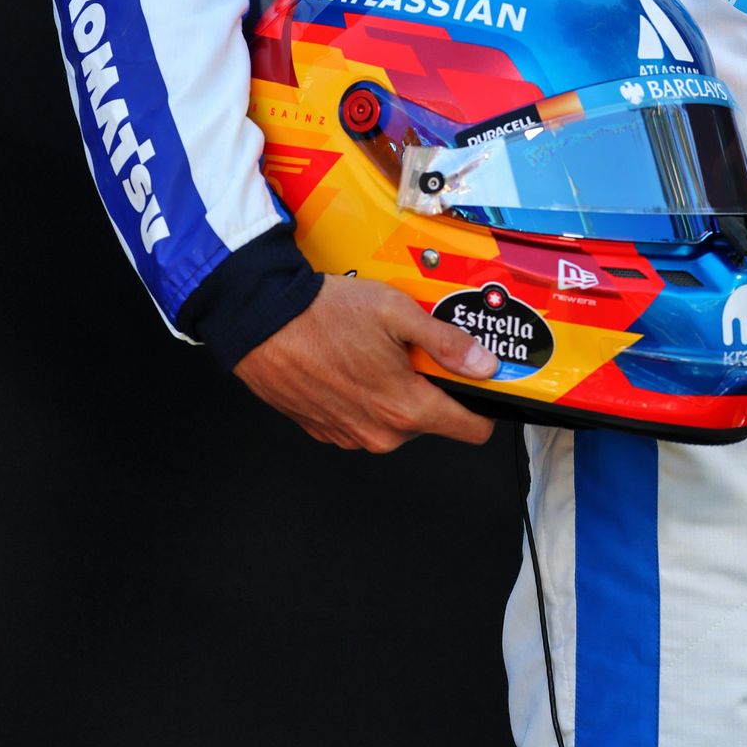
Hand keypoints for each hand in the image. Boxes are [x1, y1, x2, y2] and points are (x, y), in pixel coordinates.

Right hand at [233, 274, 499, 449]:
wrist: (262, 321)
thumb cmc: (325, 313)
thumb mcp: (398, 312)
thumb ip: (447, 342)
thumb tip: (484, 365)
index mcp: (406, 407)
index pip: (470, 431)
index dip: (482, 407)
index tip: (479, 382)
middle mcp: (380, 432)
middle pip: (431, 418)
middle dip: (430, 385)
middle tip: (415, 346)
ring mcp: (350, 435)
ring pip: (395, 418)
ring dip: (395, 388)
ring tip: (378, 347)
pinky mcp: (324, 430)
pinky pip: (362, 418)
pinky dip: (364, 394)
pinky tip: (351, 360)